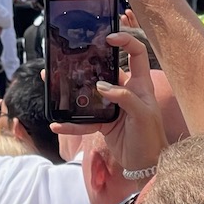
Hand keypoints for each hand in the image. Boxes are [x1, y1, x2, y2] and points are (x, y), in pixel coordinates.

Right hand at [49, 32, 166, 171]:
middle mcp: (124, 91)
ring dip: (70, 91)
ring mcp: (112, 107)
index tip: (108, 38)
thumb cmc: (151, 137)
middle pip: (103, 71)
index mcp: (140, 84)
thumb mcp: (143, 115)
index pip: (136, 54)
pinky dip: (70, 124)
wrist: (146, 165)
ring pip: (87, 94)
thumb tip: (100, 86)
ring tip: (51, 84)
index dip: (126, 41)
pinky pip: (82, 120)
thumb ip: (124, 97)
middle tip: (67, 57)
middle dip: (85, 63)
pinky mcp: (102, 122)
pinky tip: (58, 125)